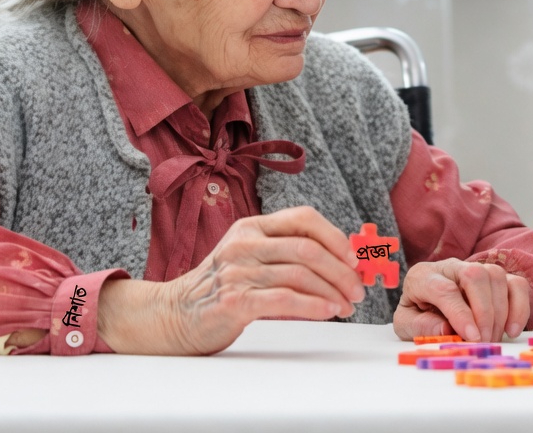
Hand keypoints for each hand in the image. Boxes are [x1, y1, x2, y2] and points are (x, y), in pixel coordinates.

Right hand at [99, 206, 364, 354]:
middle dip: (341, 271)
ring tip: (346, 306)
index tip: (354, 259)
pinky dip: (313, 305)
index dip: (335, 237)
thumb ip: (286, 253)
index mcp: (252, 226)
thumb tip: (342, 262)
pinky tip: (328, 311)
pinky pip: (284, 299)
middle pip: (308, 249)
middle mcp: (245, 243)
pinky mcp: (235, 300)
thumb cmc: (222, 287)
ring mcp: (238, 270)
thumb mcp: (251, 257)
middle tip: (357, 290)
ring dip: (332, 292)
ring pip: (300, 274)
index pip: (304, 218)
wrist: (175, 314)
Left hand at [393, 258, 530, 342]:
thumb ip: (421, 327)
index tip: (472, 338)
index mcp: (423, 277)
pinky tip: (511, 330)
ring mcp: (475, 269)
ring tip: (492, 339)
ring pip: (496, 276)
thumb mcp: (406, 325)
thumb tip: (446, 330)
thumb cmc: (417, 315)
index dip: (460, 314)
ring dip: (500, 312)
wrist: (425, 304)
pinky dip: (519, 307)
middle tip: (483, 341)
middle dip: (483, 312)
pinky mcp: (496, 278)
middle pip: (475, 275)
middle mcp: (450, 266)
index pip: (445, 289)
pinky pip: (516, 284)